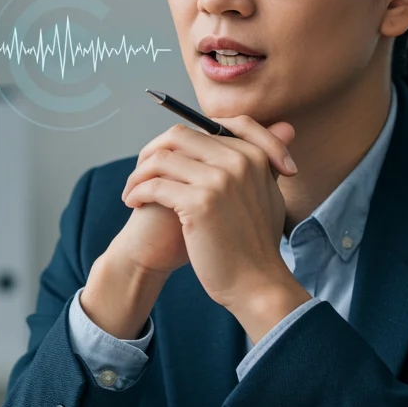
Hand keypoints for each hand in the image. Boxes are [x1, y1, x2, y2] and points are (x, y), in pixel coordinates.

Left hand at [119, 116, 298, 309]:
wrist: (257, 283)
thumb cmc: (256, 244)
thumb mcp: (268, 195)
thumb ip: (263, 162)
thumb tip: (275, 132)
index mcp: (255, 156)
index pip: (214, 124)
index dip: (184, 136)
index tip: (167, 156)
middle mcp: (239, 161)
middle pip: (180, 136)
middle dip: (153, 151)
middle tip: (141, 172)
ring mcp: (220, 180)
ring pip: (161, 158)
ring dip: (139, 173)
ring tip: (132, 190)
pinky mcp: (201, 203)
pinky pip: (155, 185)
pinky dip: (137, 191)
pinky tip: (133, 203)